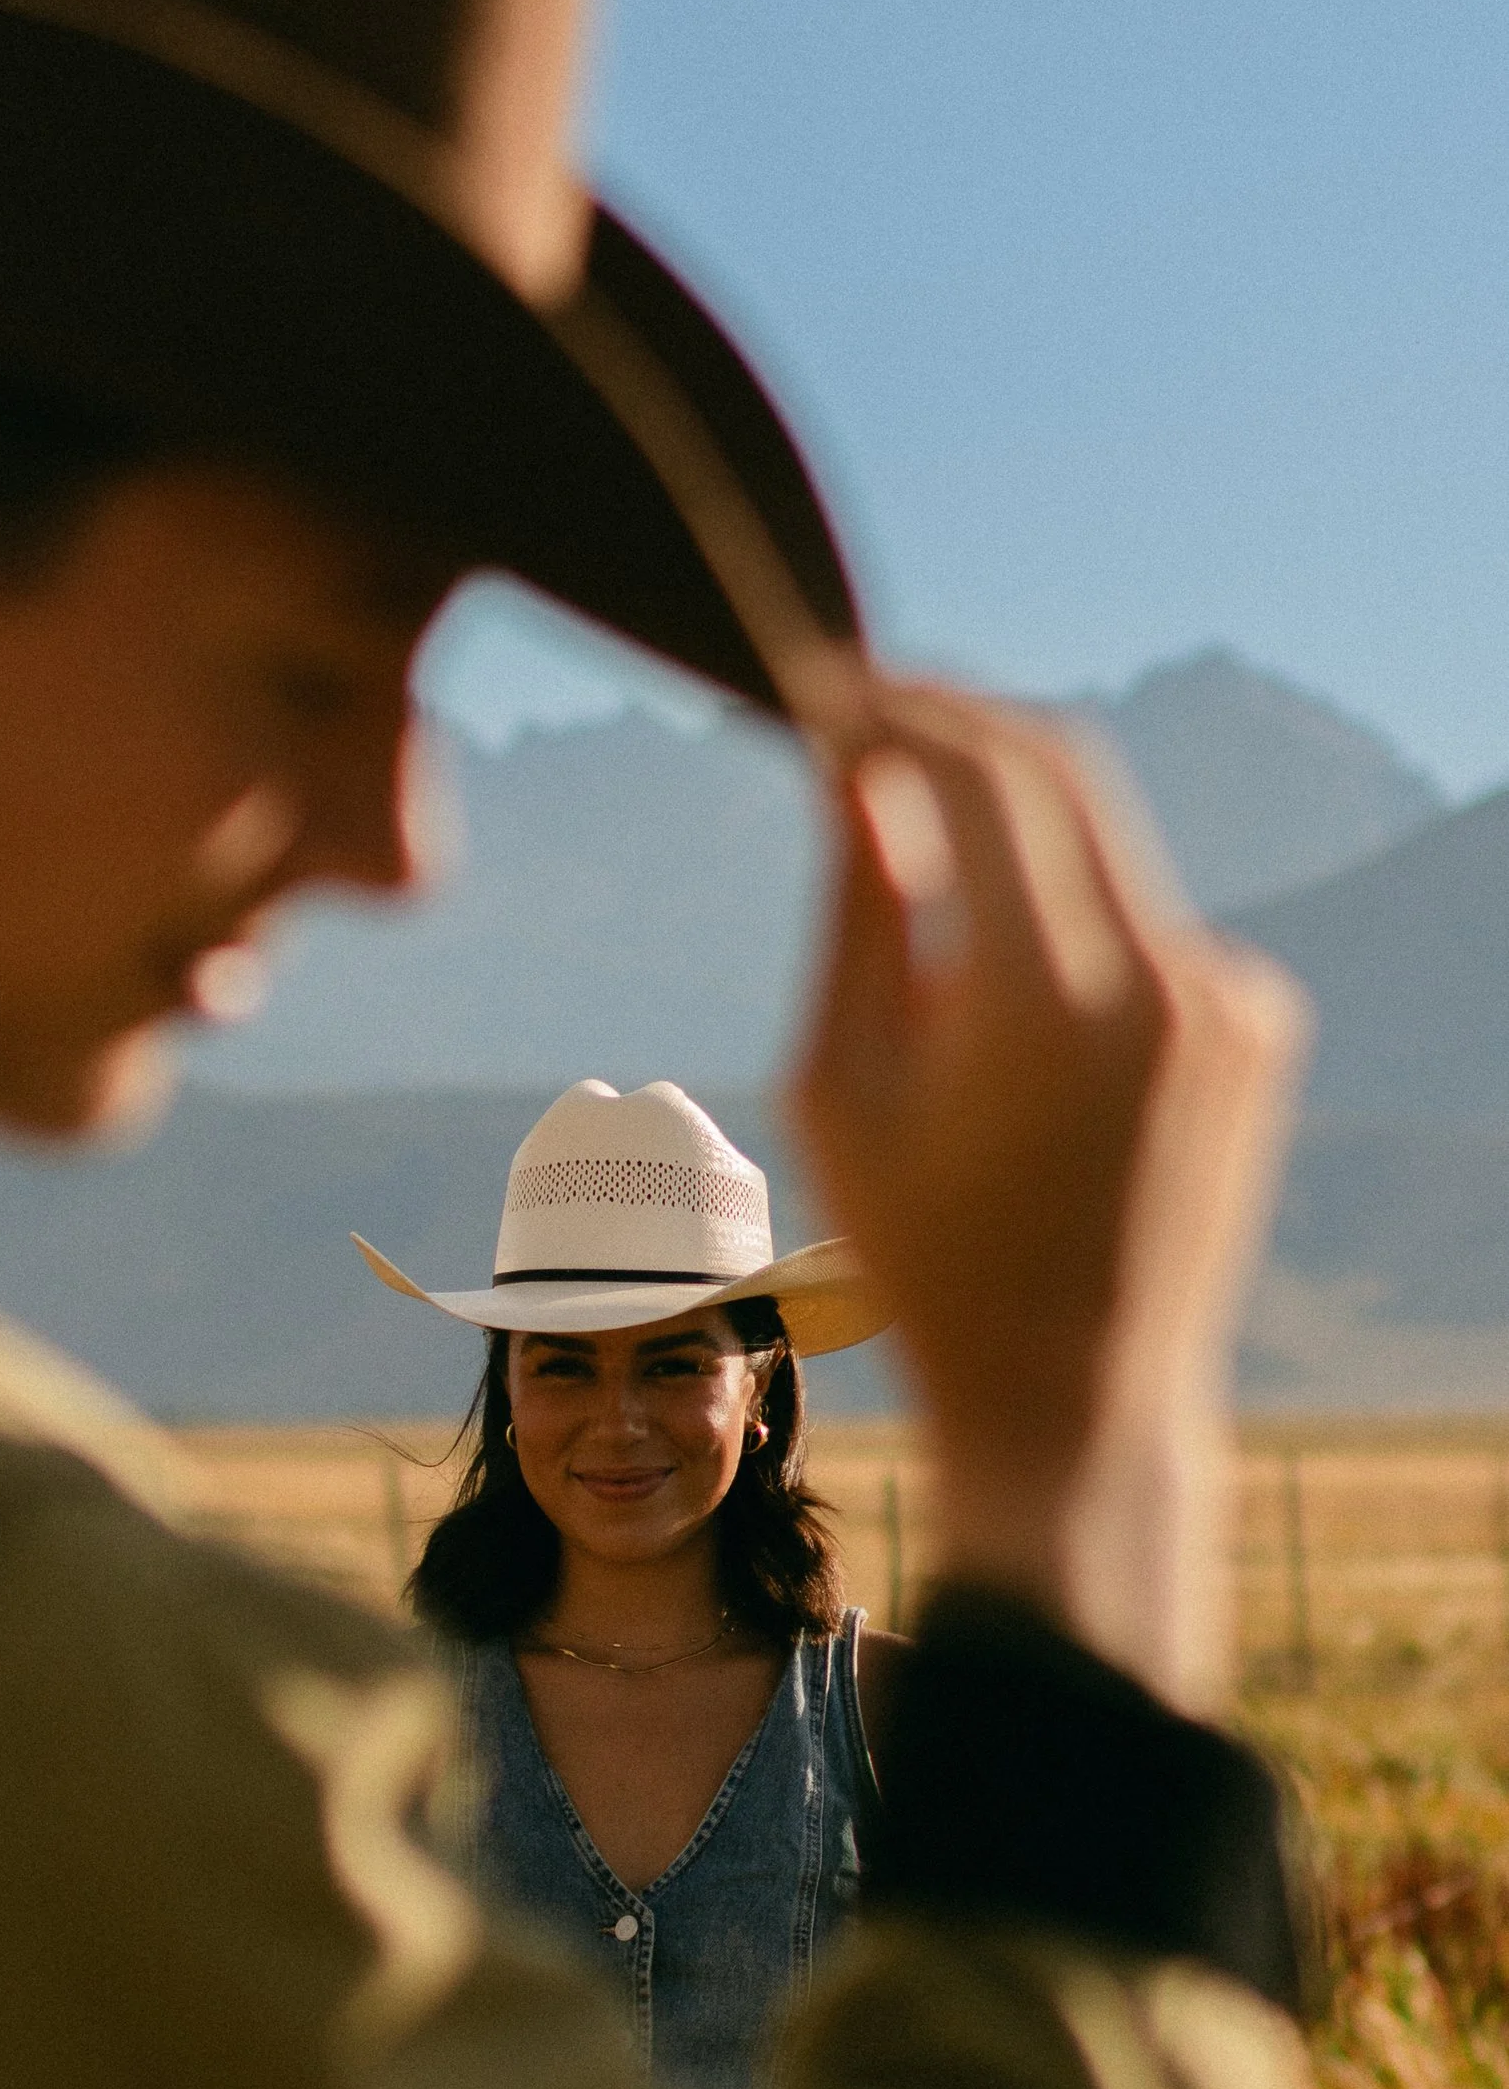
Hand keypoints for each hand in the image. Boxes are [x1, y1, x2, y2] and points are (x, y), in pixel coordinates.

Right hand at [789, 682, 1308, 1708]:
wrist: (1076, 1395)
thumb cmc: (923, 1254)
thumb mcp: (838, 1080)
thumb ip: (856, 907)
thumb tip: (860, 767)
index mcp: (1050, 995)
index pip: (987, 768)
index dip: (900, 708)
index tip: (829, 692)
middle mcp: (1166, 976)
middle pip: (1060, 770)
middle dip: (957, 730)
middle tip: (865, 718)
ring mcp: (1232, 997)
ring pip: (1097, 850)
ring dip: (1006, 850)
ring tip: (923, 966)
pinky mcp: (1259, 1021)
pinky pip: (1142, 925)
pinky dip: (1065, 932)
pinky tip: (1016, 1050)